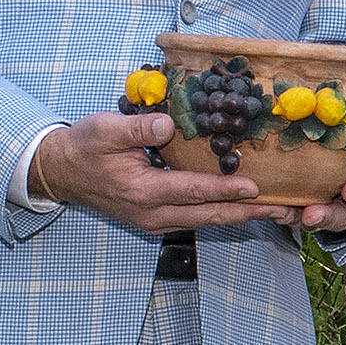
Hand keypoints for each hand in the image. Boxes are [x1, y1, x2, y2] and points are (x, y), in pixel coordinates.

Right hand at [31, 110, 283, 234]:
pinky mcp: (156, 218)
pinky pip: (197, 219)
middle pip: (210, 216)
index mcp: (143, 191)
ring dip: (243, 217)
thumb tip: (170, 123)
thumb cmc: (82, 147)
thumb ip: (138, 128)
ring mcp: (155, 220)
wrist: (58, 172)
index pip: (194, 192)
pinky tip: (247, 208)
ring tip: (279, 213)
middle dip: (251, 213)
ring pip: (207, 221)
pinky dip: (224, 214)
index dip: (226, 189)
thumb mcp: (104, 130)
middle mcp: (153, 213)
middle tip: (286, 210)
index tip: (257, 187)